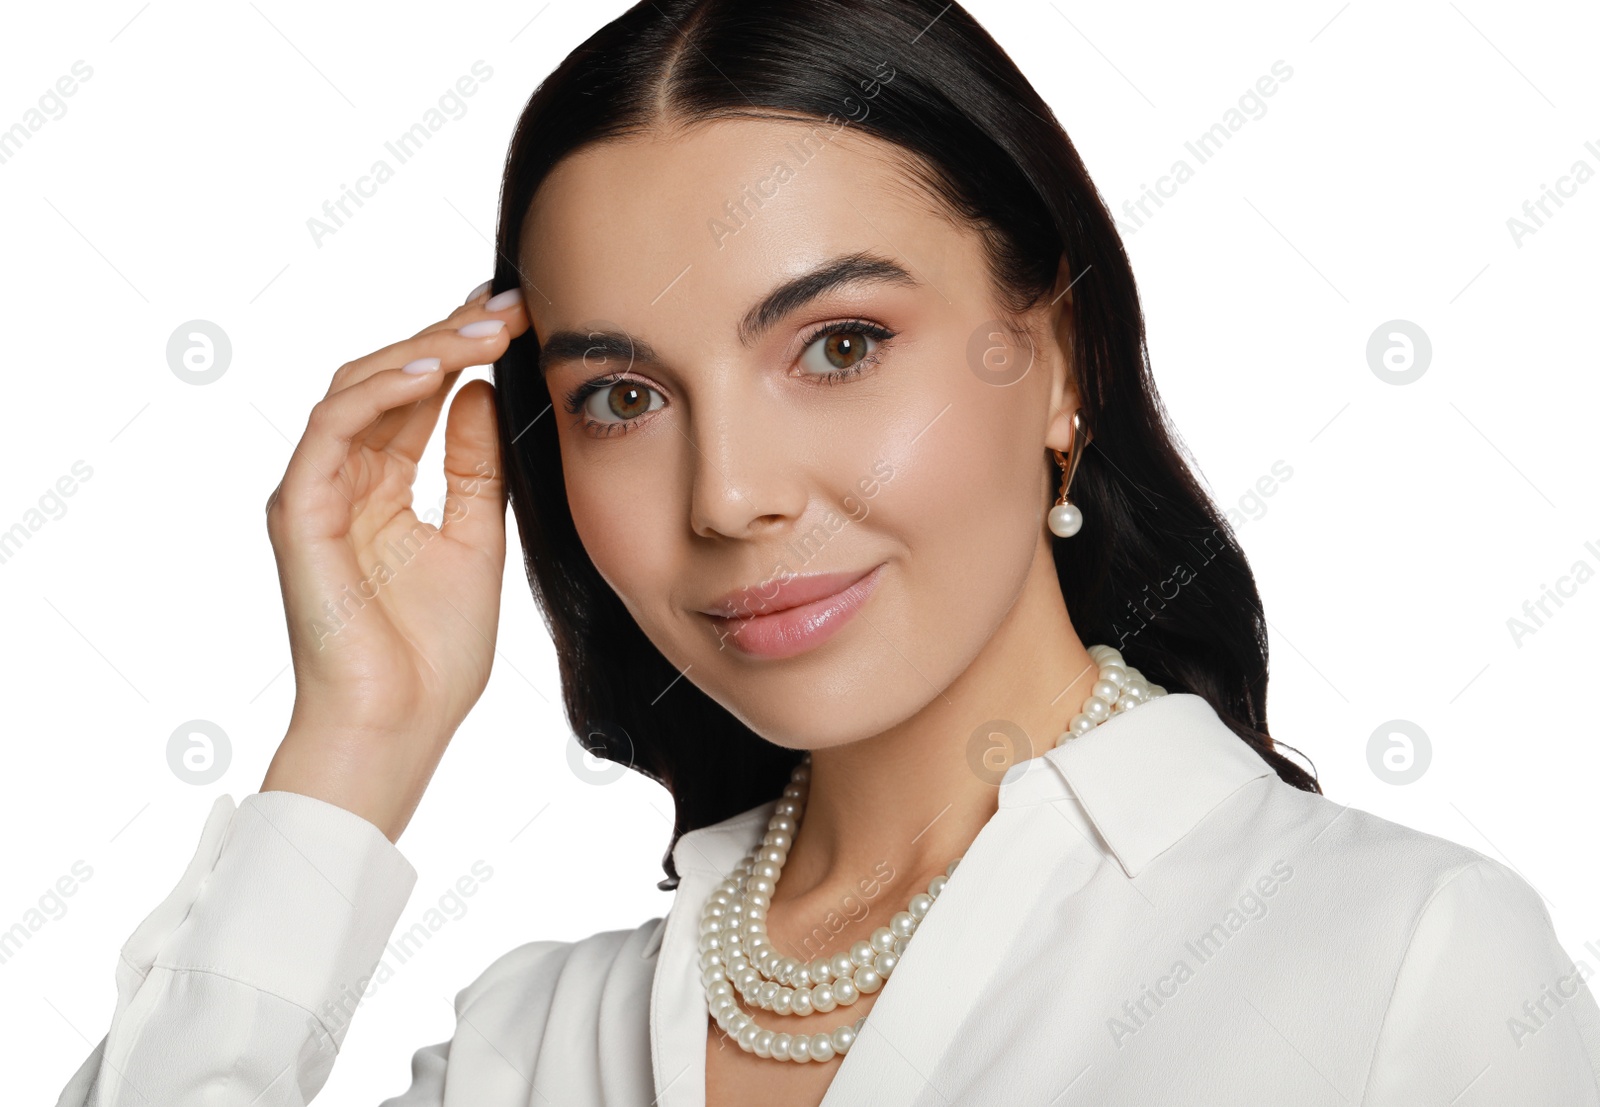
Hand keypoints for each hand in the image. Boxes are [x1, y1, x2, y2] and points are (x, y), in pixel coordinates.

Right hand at [259, 283, 530, 841]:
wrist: (400, 725)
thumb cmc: (434, 654)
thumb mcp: (477, 539)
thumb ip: (474, 467)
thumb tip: (482, 391)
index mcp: (383, 487)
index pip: (419, 394)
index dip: (464, 349)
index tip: (521, 314)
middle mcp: (343, 479)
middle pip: (390, 378)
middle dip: (451, 334)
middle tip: (512, 304)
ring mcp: (316, 490)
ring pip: (359, 387)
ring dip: (424, 350)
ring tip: (487, 328)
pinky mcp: (298, 510)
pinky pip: (333, 428)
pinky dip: (380, 391)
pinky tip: (435, 370)